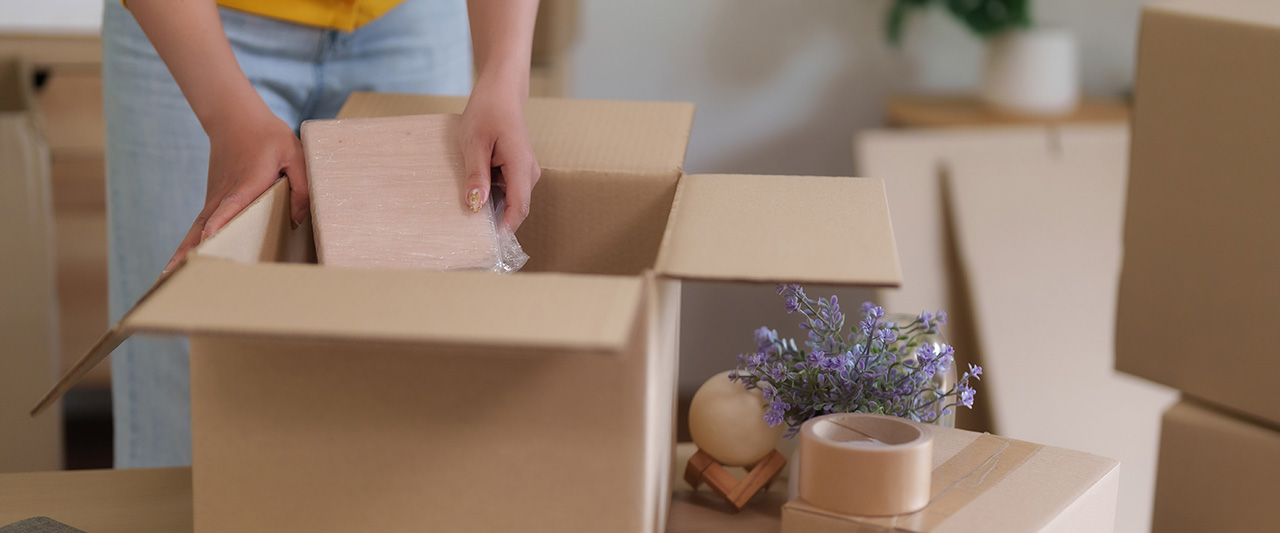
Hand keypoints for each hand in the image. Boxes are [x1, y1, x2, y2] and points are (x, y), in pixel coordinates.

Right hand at [164, 109, 307, 272]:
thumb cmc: (268, 137)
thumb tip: (297, 221)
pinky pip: (200, 225)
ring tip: (169, 276)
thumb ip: (302, 186)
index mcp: (247, 181)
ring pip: (198, 227)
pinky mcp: (212, 200)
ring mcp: (214, 197)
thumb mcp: (295, 154)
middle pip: (205, 224)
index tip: (209, 235)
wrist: (235, 118)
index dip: (221, 219)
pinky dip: (189, 243)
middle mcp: (225, 192)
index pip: (232, 203)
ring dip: (183, 250)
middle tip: (177, 272)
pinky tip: (181, 262)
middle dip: (192, 248)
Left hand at [459, 75, 539, 230]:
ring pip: (510, 201)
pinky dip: (492, 198)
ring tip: (466, 219)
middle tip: (469, 240)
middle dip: (496, 225)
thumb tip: (475, 205)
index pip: (518, 208)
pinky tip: (473, 196)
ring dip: (491, 210)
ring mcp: (525, 172)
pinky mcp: (518, 170)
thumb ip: (476, 175)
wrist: (501, 91)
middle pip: (515, 209)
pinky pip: (506, 191)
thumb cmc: (487, 111)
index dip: (504, 230)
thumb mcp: (474, 142)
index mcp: (521, 166)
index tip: (486, 247)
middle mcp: (529, 173)